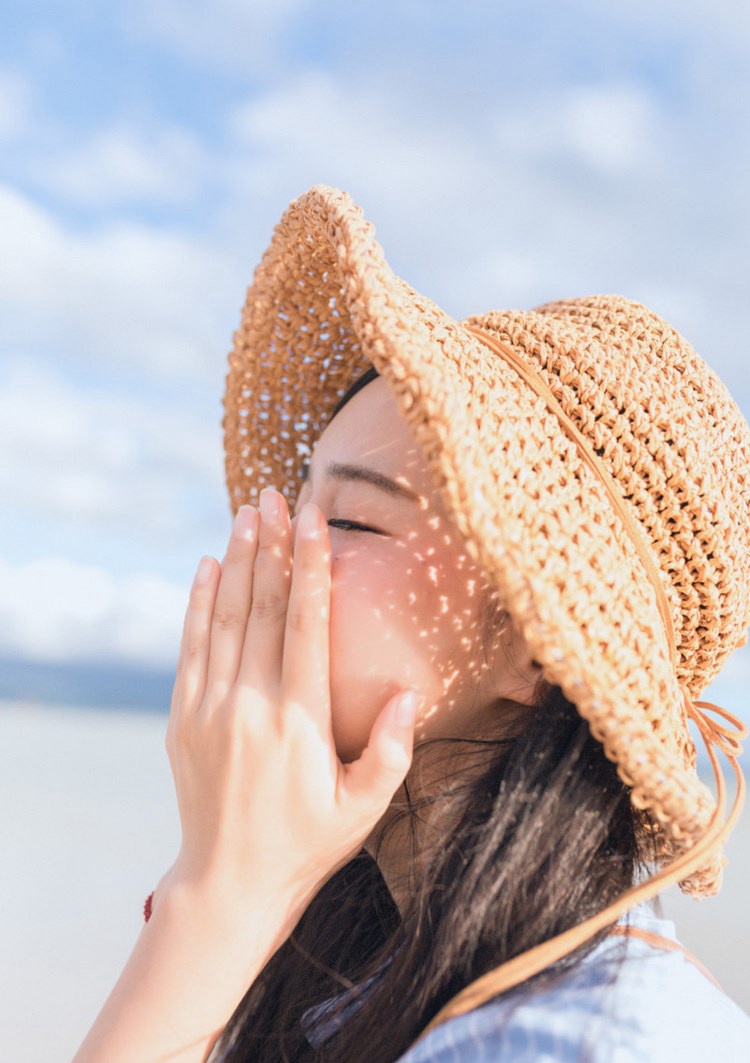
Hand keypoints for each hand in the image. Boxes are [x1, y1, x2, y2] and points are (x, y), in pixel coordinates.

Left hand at [159, 488, 420, 934]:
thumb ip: (390, 751)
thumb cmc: (307, 842)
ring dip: (237, 562)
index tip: (311, 519)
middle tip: (274, 494)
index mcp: (299, 720)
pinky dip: (198, 604)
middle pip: (262, 609)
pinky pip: (191, 648)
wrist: (228, 883)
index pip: (306, 625)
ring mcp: (211, 709)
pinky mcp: (184, 718)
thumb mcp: (363, 809)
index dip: (310, 567)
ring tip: (246, 513)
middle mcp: (251, 705)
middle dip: (271, 546)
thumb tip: (409, 691)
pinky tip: (208, 566)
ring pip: (224, 619)